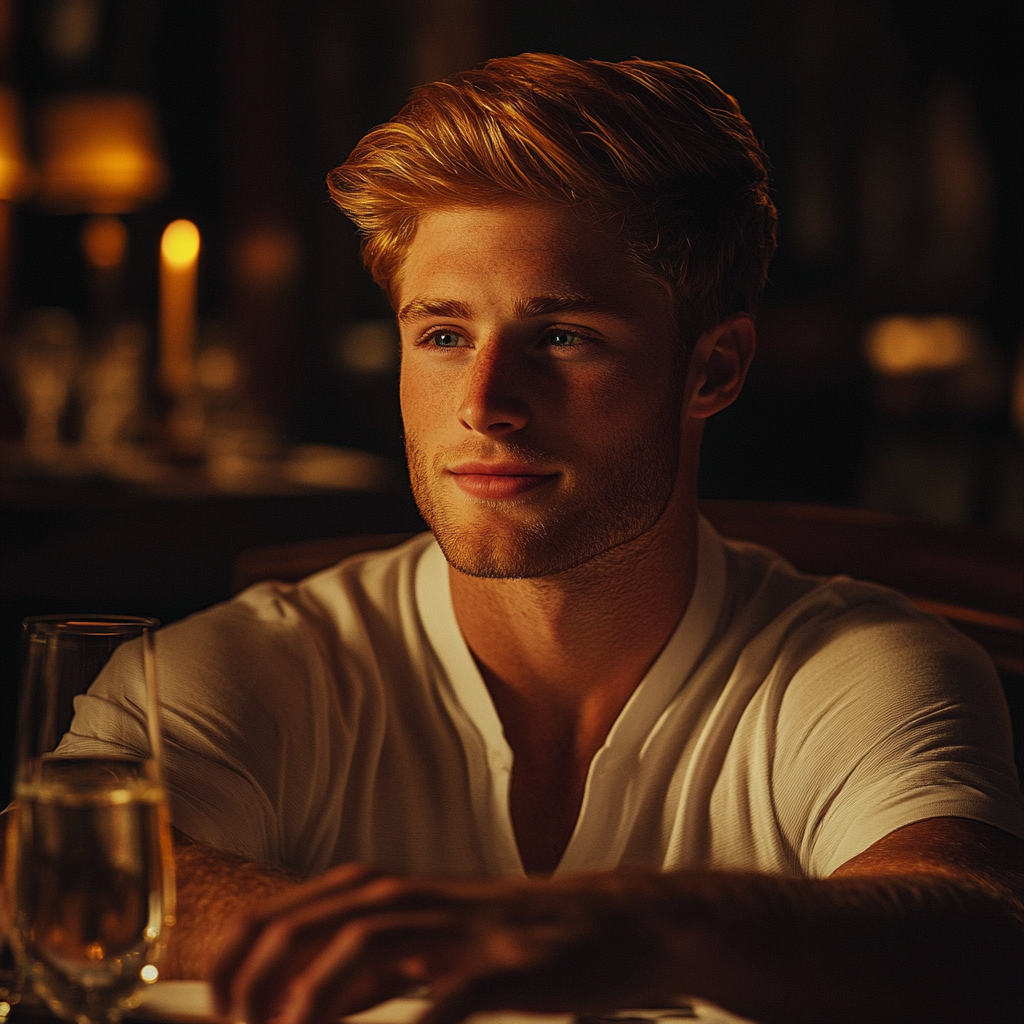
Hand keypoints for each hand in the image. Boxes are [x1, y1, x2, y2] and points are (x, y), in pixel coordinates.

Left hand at [211, 865, 687, 1023]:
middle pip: (320, 919)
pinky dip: (417, 1022)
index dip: (246, 955)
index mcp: (403, 897)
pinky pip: (453, 993)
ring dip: (315, 995)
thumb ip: (375, 972)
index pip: (299, 908)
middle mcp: (426, 902)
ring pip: (371, 941)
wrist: (622, 921)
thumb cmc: (525, 941)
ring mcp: (469, 930)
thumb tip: (300, 1004)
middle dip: (262, 974)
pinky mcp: (514, 964)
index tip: (219, 1007)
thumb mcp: (439, 947)